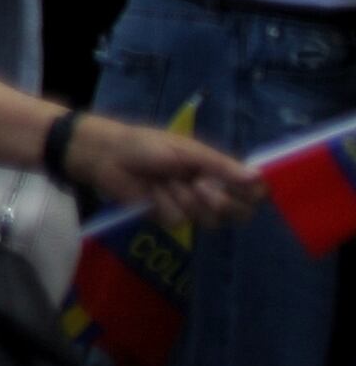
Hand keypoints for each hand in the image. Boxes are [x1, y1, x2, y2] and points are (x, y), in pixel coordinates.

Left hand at [64, 111, 263, 228]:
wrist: (107, 155)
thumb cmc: (147, 145)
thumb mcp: (187, 150)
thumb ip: (221, 166)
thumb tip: (258, 176)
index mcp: (218, 171)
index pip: (253, 191)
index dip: (254, 195)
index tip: (244, 190)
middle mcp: (210, 191)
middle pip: (239, 213)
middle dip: (222, 202)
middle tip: (200, 184)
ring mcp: (190, 207)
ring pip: (210, 220)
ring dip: (187, 199)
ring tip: (166, 181)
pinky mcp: (168, 218)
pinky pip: (178, 220)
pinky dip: (164, 204)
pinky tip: (150, 191)